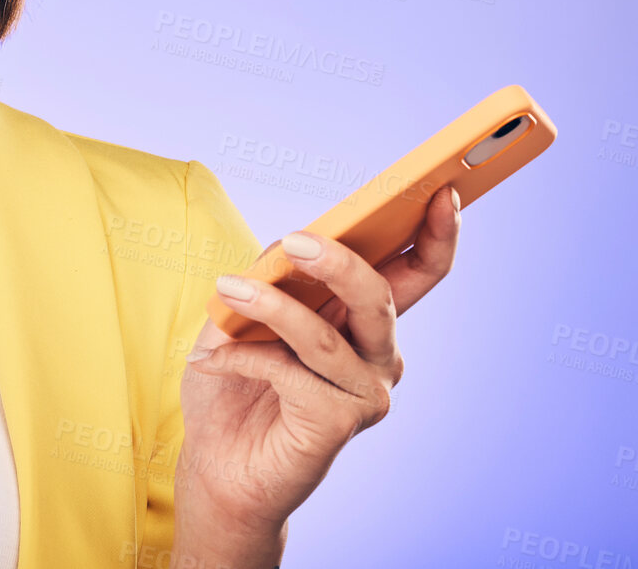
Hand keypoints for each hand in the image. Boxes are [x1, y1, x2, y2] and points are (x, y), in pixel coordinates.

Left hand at [176, 183, 461, 538]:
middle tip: (295, 239)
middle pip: (380, 297)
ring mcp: (365, 394)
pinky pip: (290, 374)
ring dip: (269, 308)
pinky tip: (212, 359)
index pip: (418, 272)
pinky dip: (243, 358)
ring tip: (227, 288)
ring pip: (324, 337)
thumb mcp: (242, 313)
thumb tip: (287, 245)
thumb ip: (272, 277)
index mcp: (364, 320)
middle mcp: (377, 355)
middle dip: (341, 262)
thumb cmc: (234, 383)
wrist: (217, 462)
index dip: (437, 233)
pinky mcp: (339, 425)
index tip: (441, 189)